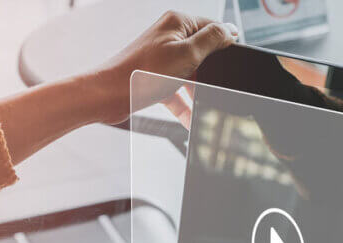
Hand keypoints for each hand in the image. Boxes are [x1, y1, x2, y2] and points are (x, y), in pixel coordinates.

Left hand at [89, 11, 237, 124]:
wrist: (107, 96)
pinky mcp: (155, 78)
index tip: (235, 62)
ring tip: (205, 108)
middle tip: (218, 89)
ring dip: (197, 93)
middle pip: (203, 54)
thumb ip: (213, 40)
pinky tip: (191, 120)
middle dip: (211, 74)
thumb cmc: (141, 72)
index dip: (226, 45)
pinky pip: (176, 92)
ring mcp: (161, 59)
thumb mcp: (187, 53)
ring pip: (190, 75)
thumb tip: (231, 30)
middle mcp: (169, 37)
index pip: (213, 28)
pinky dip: (184, 105)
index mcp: (178, 23)